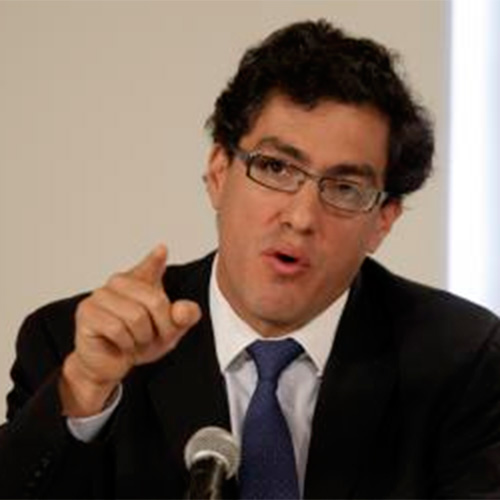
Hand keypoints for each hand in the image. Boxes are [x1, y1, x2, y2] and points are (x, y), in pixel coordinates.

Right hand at [59, 245, 201, 416]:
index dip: (156, 260)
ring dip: (141, 338)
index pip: (150, 267)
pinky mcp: (87, 313)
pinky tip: (120, 345)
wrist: (111, 365)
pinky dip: (125, 344)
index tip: (162, 249)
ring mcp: (100, 296)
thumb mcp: (170, 330)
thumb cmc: (138, 341)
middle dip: (161, 327)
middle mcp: (118, 282)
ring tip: (135, 341)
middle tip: (152, 338)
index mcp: (139, 281)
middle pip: (155, 301)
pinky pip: (117, 329)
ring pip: (136, 317)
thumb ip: (184, 318)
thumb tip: (183, 310)